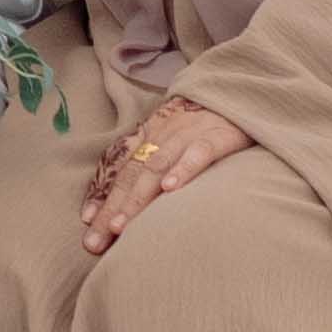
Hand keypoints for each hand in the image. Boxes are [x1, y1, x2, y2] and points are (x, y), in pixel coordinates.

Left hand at [83, 95, 257, 256]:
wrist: (244, 90)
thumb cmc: (207, 123)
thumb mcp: (177, 138)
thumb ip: (155, 165)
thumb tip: (130, 204)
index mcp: (152, 135)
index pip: (121, 170)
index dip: (103, 196)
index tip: (87, 223)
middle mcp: (164, 133)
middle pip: (132, 174)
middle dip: (112, 209)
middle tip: (95, 240)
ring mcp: (190, 132)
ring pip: (157, 165)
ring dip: (137, 197)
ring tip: (121, 225)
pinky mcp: (219, 133)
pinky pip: (199, 152)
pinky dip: (183, 168)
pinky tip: (170, 189)